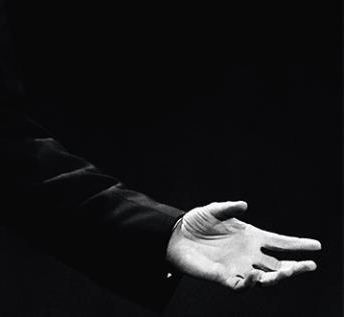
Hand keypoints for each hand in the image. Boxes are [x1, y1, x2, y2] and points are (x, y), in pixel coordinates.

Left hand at [166, 201, 320, 290]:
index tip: (316, 245)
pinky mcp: (224, 278)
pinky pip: (242, 285)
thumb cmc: (194, 223)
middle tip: (310, 265)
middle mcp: (249, 255)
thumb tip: (244, 204)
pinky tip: (256, 275)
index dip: (298, 244)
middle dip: (296, 267)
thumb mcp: (212, 211)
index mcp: (251, 238)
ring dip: (278, 277)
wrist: (173, 236)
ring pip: (266, 278)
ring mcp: (238, 267)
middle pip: (278, 265)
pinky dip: (251, 283)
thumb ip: (228, 208)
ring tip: (290, 272)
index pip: (280, 243)